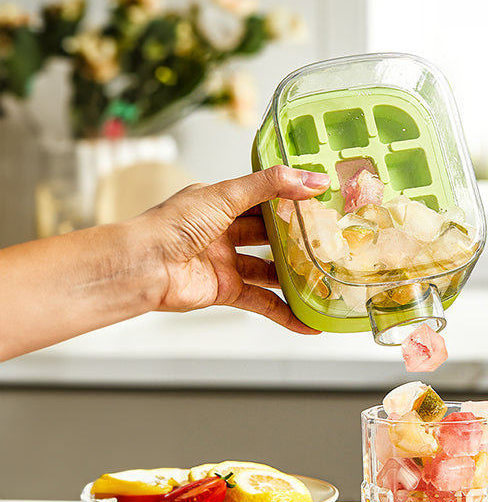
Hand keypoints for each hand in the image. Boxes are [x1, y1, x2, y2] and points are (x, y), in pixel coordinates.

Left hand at [142, 165, 329, 333]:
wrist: (143, 267)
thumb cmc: (171, 226)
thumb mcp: (225, 195)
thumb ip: (270, 186)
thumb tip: (311, 180)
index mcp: (221, 203)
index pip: (265, 198)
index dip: (292, 198)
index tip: (324, 199)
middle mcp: (224, 232)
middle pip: (270, 235)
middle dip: (297, 238)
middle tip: (331, 239)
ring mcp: (226, 263)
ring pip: (270, 270)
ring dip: (295, 277)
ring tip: (326, 278)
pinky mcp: (226, 291)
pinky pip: (262, 302)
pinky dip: (284, 313)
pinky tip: (306, 322)